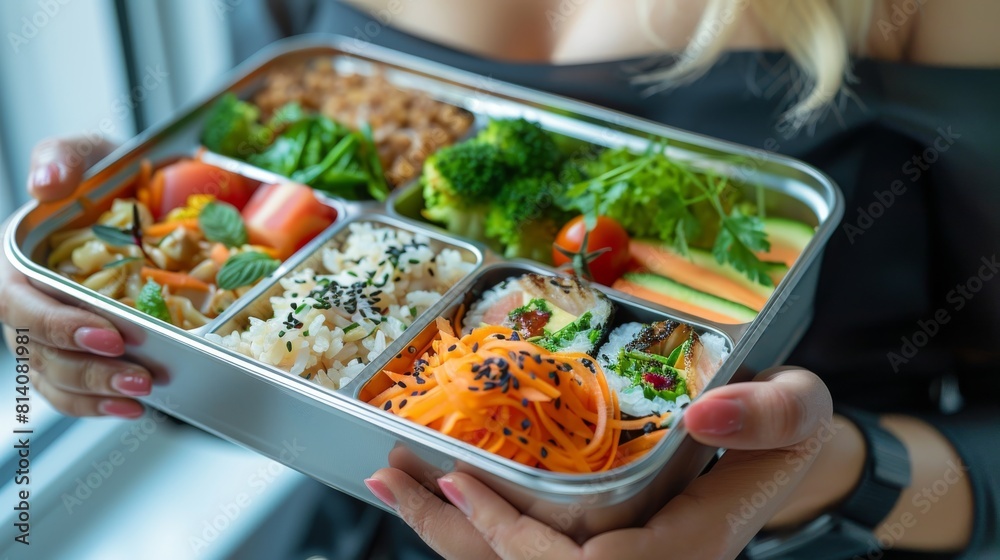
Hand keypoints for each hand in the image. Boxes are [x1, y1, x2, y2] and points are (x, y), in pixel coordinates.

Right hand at [1, 137, 149, 417]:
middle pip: (38, 349)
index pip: (19, 304)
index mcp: (14, 260)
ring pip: (53, 376)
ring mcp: (42, 332)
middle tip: (139, 374)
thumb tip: (47, 184)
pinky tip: (130, 407)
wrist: (137, 200)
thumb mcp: (89, 152)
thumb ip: (64, 158)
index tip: (111, 334)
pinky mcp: (67, 352)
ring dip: (97, 390)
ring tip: (142, 394)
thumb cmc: (104, 179)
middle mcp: (22, 301)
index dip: (58, 324)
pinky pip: (67, 390)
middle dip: (88, 366)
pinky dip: (95, 403)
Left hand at [365, 366, 833, 559]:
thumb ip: (771, 415)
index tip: (457, 480)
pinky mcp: (598, 557)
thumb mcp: (801, 415)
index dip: (510, 536)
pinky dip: (474, 537)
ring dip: (450, 540)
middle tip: (392, 479)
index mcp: (684, 553)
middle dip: (453, 540)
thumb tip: (705, 414)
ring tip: (394, 486)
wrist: (781, 470)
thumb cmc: (784, 437)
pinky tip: (440, 504)